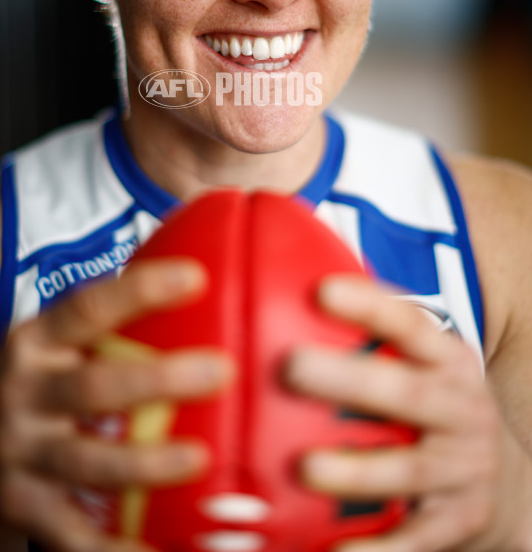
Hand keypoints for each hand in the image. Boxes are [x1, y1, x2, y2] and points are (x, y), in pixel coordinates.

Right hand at [0, 258, 233, 550]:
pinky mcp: (21, 507)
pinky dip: (117, 547)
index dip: (141, 290)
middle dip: (159, 379)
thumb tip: (199, 283)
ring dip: (146, 463)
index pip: (88, 308)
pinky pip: (75, 535)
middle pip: (94, 386)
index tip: (196, 277)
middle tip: (221, 370)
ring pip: (86, 462)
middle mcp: (23, 394)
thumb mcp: (53, 348)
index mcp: (36, 343)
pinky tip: (160, 549)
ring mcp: (19, 454)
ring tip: (201, 458)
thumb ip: (107, 326)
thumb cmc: (34, 390)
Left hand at [284, 275, 503, 551]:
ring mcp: (464, 469)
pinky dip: (375, 550)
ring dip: (357, 470)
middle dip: (350, 380)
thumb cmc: (438, 407)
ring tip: (305, 466)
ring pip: (408, 470)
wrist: (513, 486)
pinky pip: (414, 541)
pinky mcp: (459, 523)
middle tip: (291, 367)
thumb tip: (295, 277)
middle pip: (406, 393)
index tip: (321, 290)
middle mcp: (463, 409)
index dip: (368, 305)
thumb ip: (377, 333)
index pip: (410, 324)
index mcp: (450, 360)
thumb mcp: (428, 364)